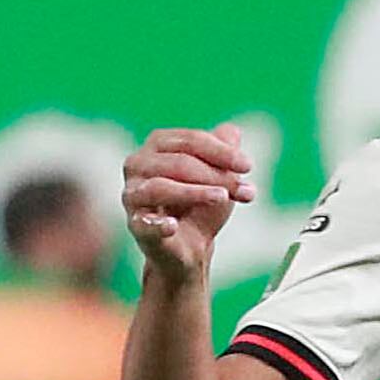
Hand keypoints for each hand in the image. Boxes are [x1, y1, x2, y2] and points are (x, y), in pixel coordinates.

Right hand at [119, 127, 257, 287]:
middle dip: (214, 175)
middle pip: (178, 162)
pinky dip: (158, 224)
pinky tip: (173, 226)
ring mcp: (132, 194)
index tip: (247, 167)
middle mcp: (137, 164)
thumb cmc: (201, 204)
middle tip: (244, 190)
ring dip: (195, 193)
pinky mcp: (134, 224)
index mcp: (158, 144)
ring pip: (160, 187)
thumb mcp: (219, 175)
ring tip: (222, 198)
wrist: (192, 246)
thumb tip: (232, 132)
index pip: (191, 140)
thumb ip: (224, 150)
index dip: (221, 152)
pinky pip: (143, 222)